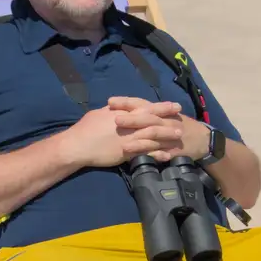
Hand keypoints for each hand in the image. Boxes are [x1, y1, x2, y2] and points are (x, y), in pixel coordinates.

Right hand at [60, 100, 183, 168]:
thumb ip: (112, 111)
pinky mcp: (126, 152)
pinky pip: (145, 152)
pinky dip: (157, 153)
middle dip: (168, 118)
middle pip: (152, 119)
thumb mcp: (99, 114)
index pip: (146, 107)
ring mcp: (129, 138)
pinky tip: (167, 155)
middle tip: (182, 118)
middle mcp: (129, 124)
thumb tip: (117, 107)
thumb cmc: (86, 128)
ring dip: (167, 135)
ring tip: (179, 136)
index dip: (161, 106)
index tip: (173, 105)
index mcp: (123, 113)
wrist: (78, 145)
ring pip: (152, 135)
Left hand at [105, 97, 209, 163]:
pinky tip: (140, 159)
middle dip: (131, 119)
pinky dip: (151, 155)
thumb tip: (126, 110)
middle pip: (147, 118)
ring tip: (124, 145)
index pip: (143, 104)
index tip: (110, 102)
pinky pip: (161, 154)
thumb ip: (150, 113)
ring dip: (138, 141)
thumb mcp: (168, 115)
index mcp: (162, 112)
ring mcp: (170, 137)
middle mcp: (166, 122)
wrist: (205, 140)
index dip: (127, 102)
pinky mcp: (174, 151)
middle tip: (115, 120)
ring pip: (154, 137)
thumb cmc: (183, 126)